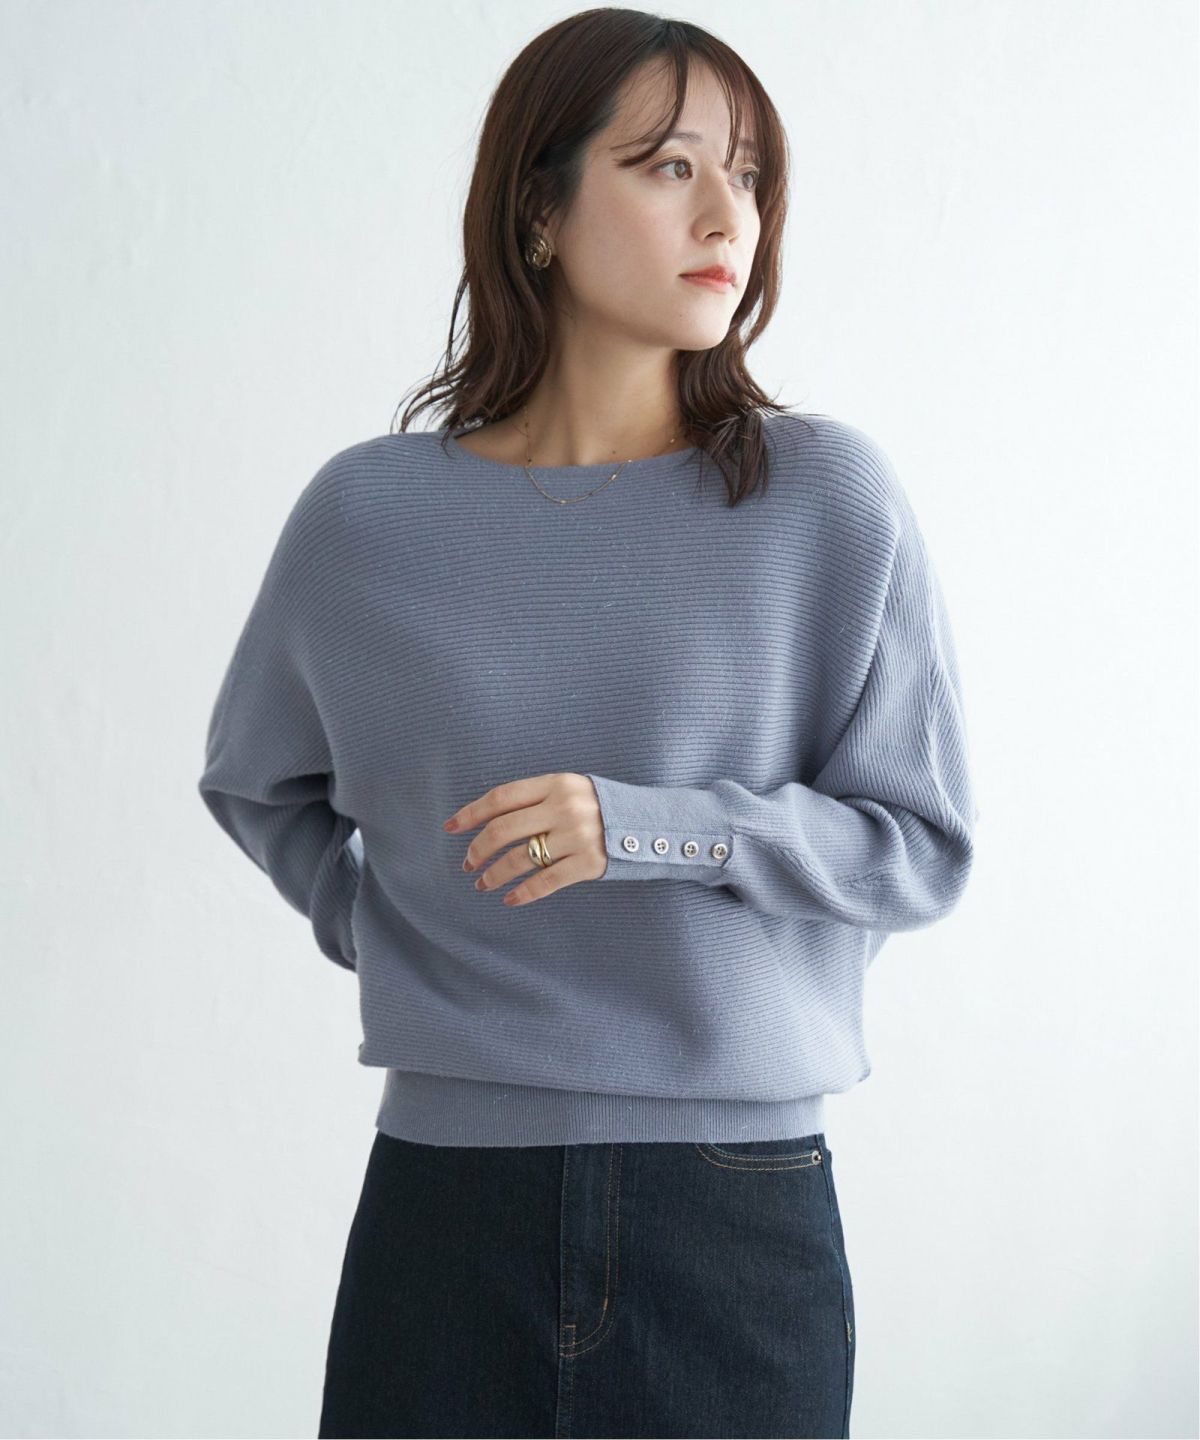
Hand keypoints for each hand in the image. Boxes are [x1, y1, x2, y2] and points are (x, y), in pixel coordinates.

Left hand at [443, 771, 606, 906]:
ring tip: (483, 884)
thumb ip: (537, 798)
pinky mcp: (588, 864)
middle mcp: (565, 808)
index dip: (472, 813)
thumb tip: (488, 819)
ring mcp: (577, 837)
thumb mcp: (572, 789)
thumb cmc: (601, 807)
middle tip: (468, 863)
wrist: (650, 824)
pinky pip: (545, 882)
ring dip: (494, 875)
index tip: (450, 827)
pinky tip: (510, 899)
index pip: (502, 797)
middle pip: (503, 829)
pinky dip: (522, 893)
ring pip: (519, 859)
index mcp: (557, 784)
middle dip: (478, 849)